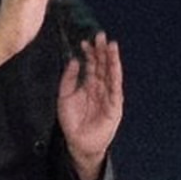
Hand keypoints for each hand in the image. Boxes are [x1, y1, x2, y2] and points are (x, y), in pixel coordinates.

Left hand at [58, 31, 123, 179]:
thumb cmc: (72, 122)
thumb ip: (69, 78)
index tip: (85, 41)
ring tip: (110, 45)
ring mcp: (109, 96)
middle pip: (102, 65)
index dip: (89, 53)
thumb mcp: (64, 96)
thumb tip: (75, 59)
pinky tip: (114, 64)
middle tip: (100, 36)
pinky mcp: (115, 105)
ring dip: (111, 59)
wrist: (78, 143)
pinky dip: (116, 75)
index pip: (91, 65)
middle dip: (101, 51)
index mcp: (89, 85)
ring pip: (111, 73)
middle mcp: (100, 88)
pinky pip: (116, 87)